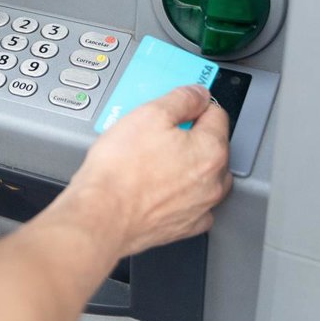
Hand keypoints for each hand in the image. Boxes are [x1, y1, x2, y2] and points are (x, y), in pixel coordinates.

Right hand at [65, 85, 231, 256]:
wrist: (103, 215)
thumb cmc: (121, 170)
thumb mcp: (149, 114)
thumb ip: (181, 99)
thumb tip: (198, 94)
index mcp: (211, 149)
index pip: (217, 114)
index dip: (194, 106)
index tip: (179, 109)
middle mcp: (213, 181)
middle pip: (214, 146)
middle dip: (193, 136)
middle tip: (161, 135)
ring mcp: (201, 207)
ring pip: (207, 177)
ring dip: (192, 166)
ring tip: (160, 161)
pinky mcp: (186, 226)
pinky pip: (196, 205)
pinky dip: (185, 195)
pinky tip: (163, 187)